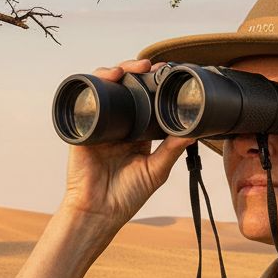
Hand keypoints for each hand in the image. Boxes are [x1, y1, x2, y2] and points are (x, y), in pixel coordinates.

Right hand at [60, 59, 193, 229]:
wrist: (98, 211)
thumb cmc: (126, 196)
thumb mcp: (156, 170)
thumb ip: (172, 149)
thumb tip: (194, 131)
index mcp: (136, 133)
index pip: (145, 100)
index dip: (153, 83)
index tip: (166, 72)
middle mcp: (118, 124)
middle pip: (125, 88)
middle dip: (136, 71)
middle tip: (150, 66)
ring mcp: (100, 124)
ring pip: (106, 88)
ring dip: (116, 72)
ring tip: (129, 69)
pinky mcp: (83, 127)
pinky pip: (87, 100)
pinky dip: (95, 84)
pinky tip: (108, 77)